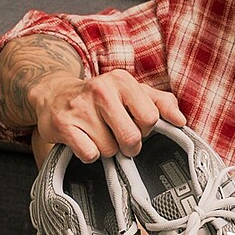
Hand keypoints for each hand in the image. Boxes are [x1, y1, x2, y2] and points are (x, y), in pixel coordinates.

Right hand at [31, 68, 185, 162]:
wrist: (54, 95)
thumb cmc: (101, 99)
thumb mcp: (132, 93)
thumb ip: (161, 103)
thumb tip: (180, 120)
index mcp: (122, 81)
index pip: (150, 118)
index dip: (145, 129)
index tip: (135, 125)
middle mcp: (101, 90)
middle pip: (131, 137)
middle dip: (128, 146)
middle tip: (119, 137)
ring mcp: (80, 107)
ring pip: (109, 150)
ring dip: (106, 149)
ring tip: (97, 134)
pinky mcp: (63, 125)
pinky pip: (89, 154)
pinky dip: (89, 153)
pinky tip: (83, 139)